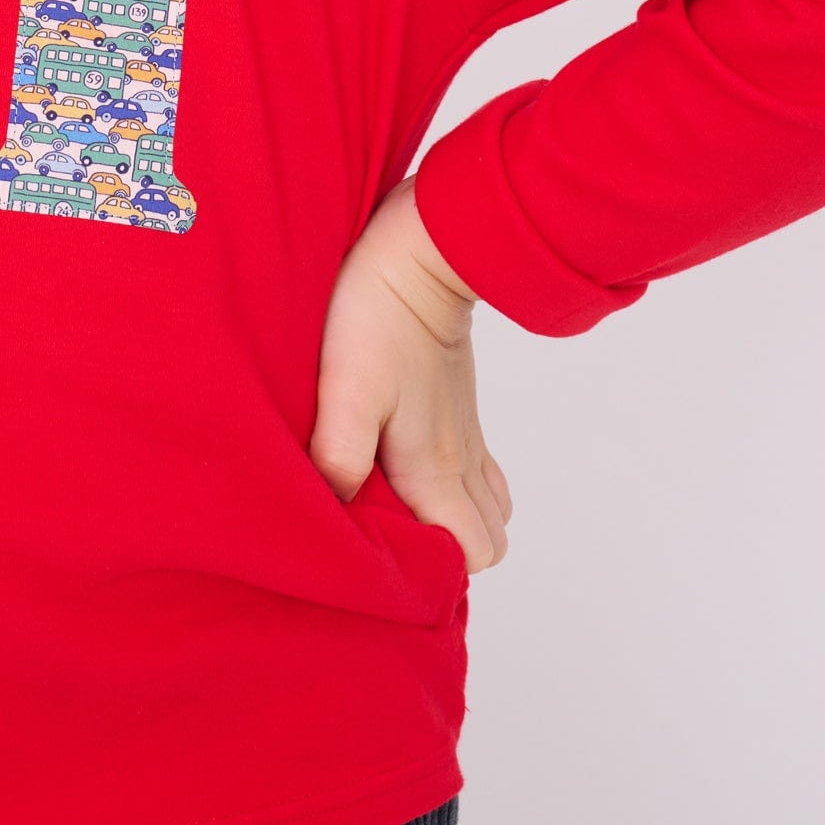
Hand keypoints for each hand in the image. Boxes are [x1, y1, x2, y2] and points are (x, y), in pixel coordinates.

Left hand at [309, 176, 511, 571]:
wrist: (421, 251)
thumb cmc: (378, 316)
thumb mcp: (346, 385)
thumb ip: (341, 452)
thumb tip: (334, 509)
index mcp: (435, 467)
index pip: (469, 555)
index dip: (436, 573)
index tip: (390, 563)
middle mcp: (461, 460)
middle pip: (488, 543)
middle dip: (450, 554)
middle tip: (391, 540)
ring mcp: (468, 434)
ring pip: (489, 508)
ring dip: (457, 519)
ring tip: (402, 511)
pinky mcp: (462, 408)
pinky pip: (481, 471)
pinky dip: (461, 486)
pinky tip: (413, 468)